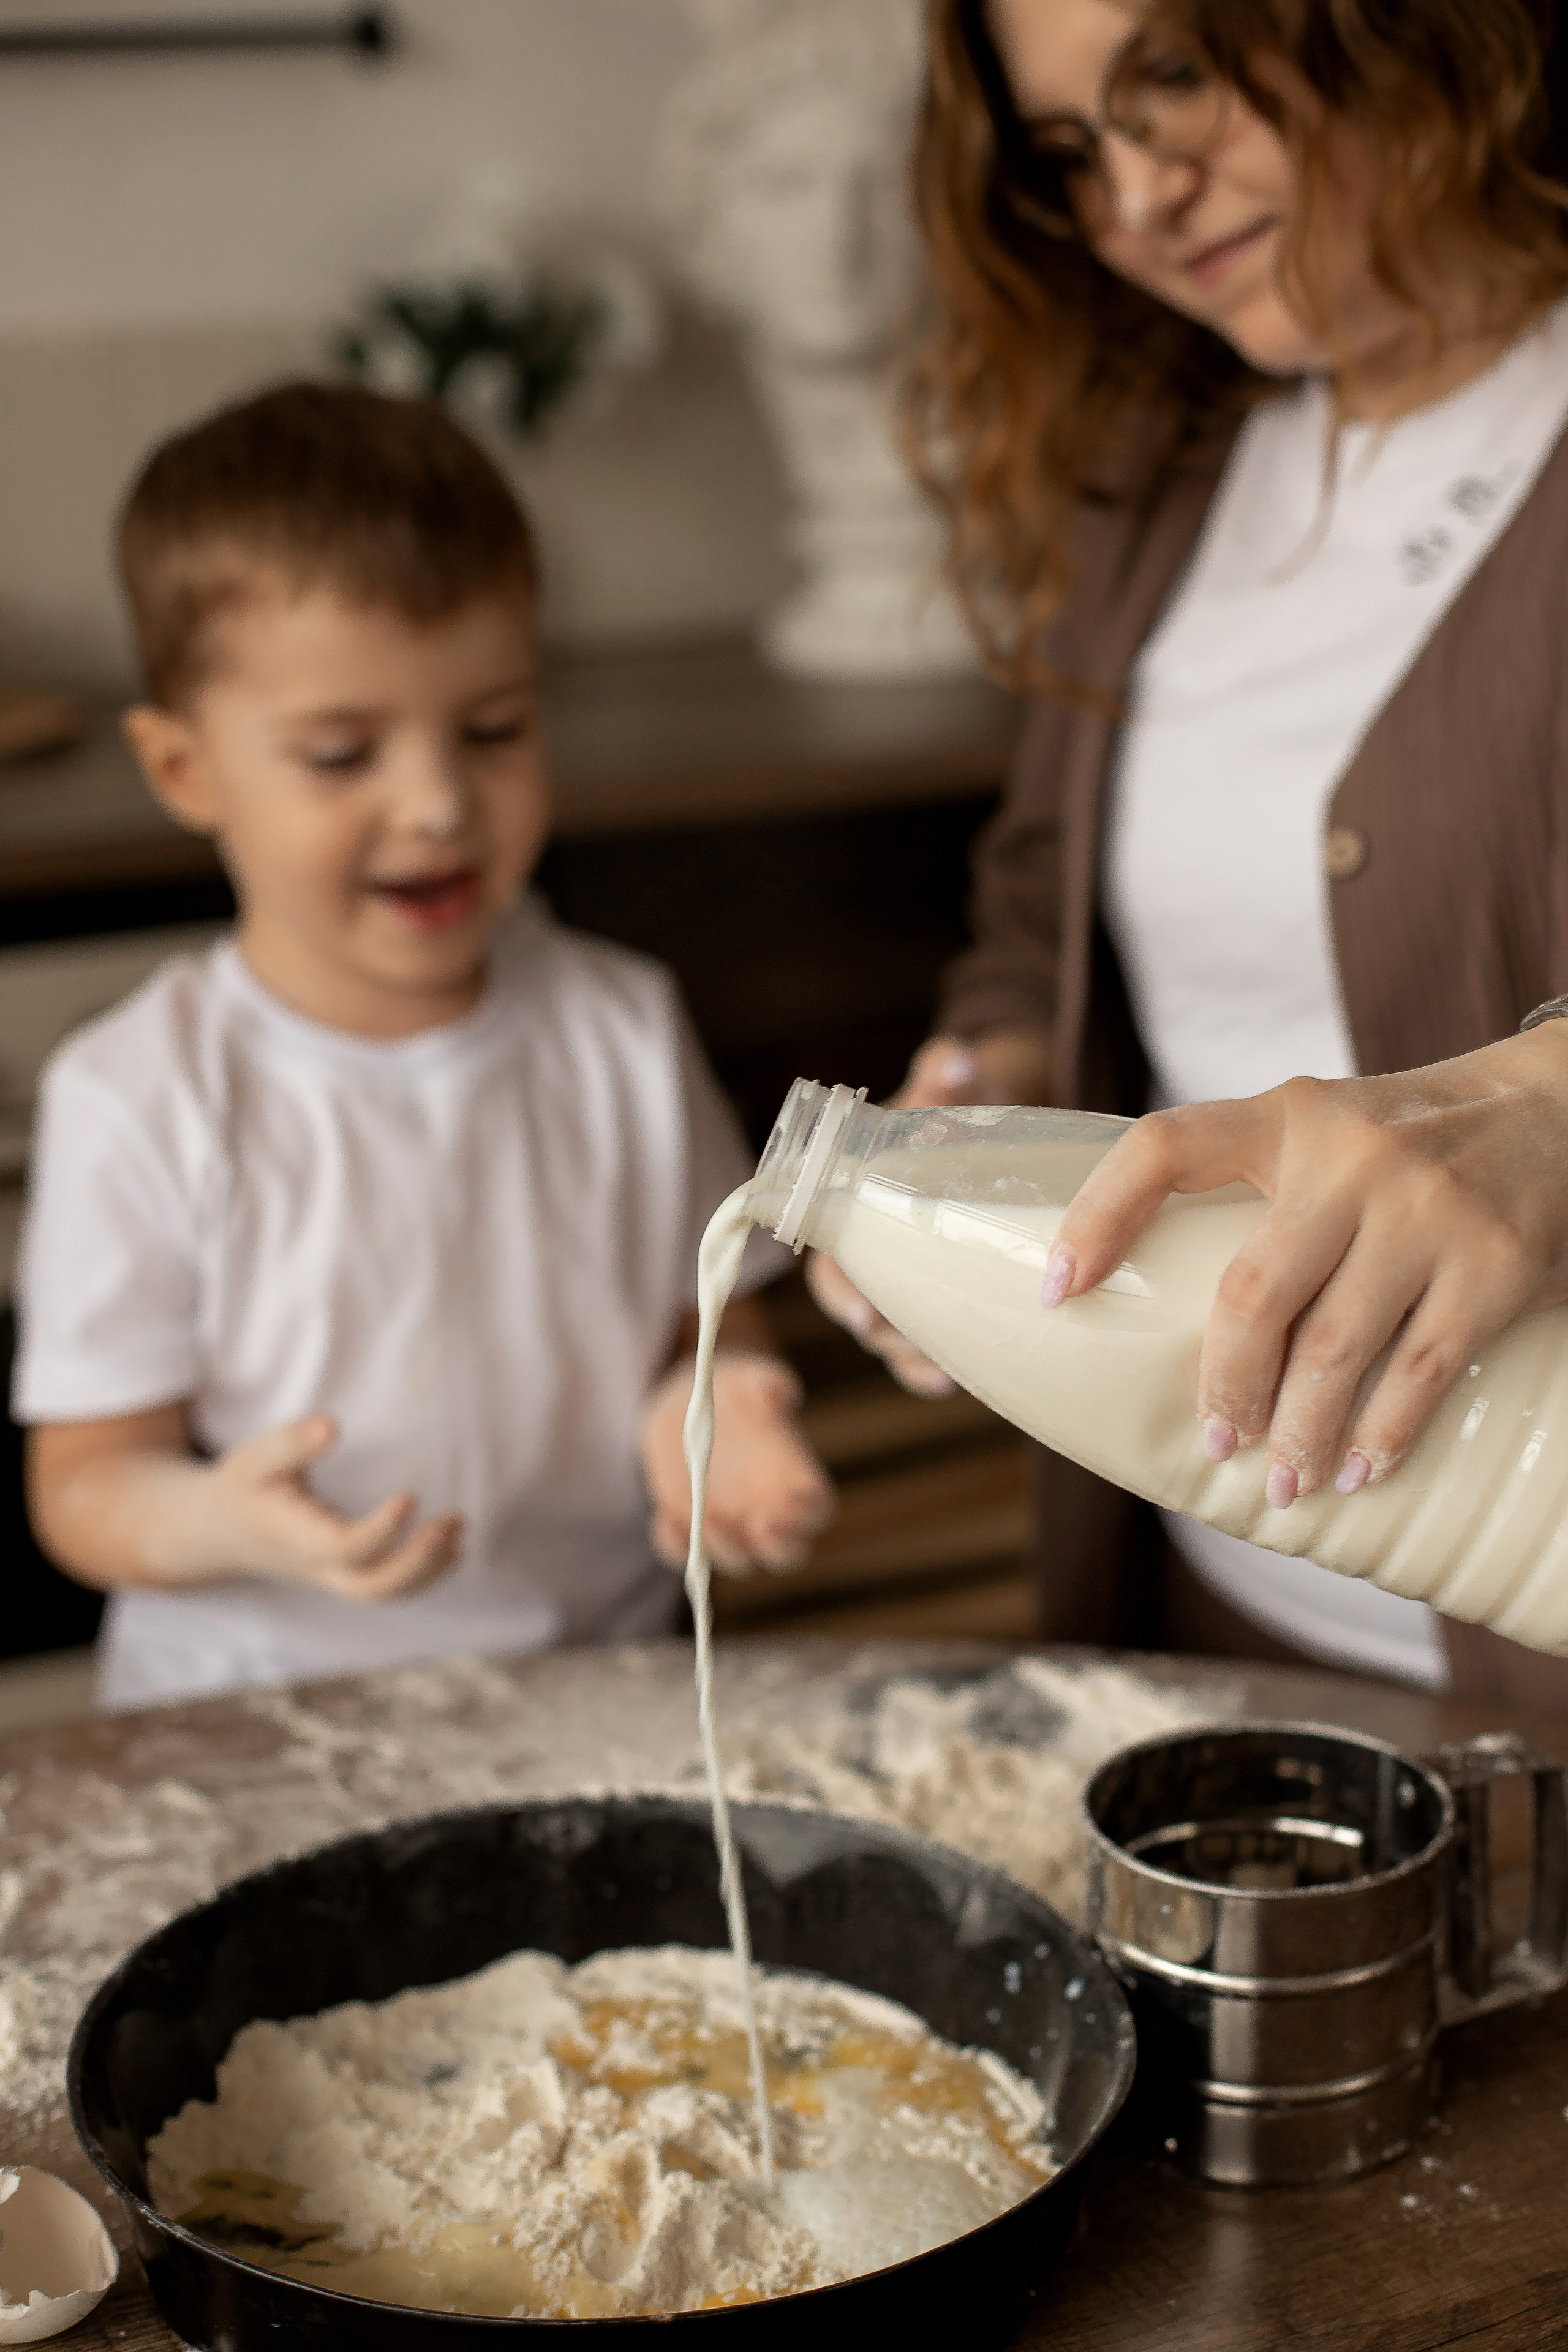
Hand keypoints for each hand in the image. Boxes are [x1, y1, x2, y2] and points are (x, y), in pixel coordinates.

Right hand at [168, 1416, 461, 1599]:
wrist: (223, 1532)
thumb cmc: (245, 1487)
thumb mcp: (253, 1459)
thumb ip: (291, 1443)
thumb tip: (332, 1427)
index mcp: (292, 1536)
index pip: (340, 1548)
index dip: (378, 1531)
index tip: (410, 1497)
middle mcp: (316, 1565)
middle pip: (370, 1587)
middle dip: (415, 1563)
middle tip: (452, 1523)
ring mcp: (332, 1576)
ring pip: (383, 1593)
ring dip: (427, 1568)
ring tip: (458, 1528)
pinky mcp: (345, 1574)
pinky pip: (387, 1587)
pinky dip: (423, 1574)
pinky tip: (452, 1548)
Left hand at [640, 1350, 835, 1574]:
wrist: (688, 1401)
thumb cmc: (734, 1388)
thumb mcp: (749, 1376)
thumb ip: (768, 1383)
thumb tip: (778, 1396)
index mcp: (795, 1477)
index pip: (817, 1509)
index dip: (809, 1512)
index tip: (792, 1500)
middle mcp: (768, 1510)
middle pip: (788, 1551)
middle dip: (778, 1546)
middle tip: (759, 1525)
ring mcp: (731, 1524)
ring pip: (738, 1558)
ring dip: (725, 1548)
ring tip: (704, 1519)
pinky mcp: (691, 1526)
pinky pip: (687, 1552)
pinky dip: (676, 1547)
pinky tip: (663, 1520)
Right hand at [806, 1029, 1051, 1395]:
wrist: (990, 1124)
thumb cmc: (956, 1106)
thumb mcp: (949, 1087)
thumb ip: (945, 1074)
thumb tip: (955, 1063)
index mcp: (853, 1206)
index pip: (830, 1258)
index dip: (841, 1289)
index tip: (860, 1311)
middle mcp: (872, 1253)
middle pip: (858, 1308)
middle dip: (879, 1332)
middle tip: (902, 1341)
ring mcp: (907, 1282)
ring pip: (893, 1338)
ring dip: (910, 1359)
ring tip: (942, 1373)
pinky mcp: (944, 1300)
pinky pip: (929, 1346)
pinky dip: (937, 1367)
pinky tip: (958, 1381)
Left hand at [1043, 1026, 1567, 1502]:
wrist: (1559, 1108)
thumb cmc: (1415, 1137)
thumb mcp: (1327, 1128)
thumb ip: (1254, 1185)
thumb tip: (1151, 1297)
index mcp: (1289, 1117)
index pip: (1165, 1147)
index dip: (1098, 1215)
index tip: (1058, 1289)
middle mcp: (1351, 1157)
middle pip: (1253, 1293)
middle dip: (1226, 1387)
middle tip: (1217, 1443)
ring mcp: (1427, 1210)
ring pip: (1334, 1350)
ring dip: (1299, 1433)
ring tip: (1284, 1480)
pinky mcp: (1494, 1264)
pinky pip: (1419, 1370)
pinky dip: (1383, 1433)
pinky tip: (1361, 1469)